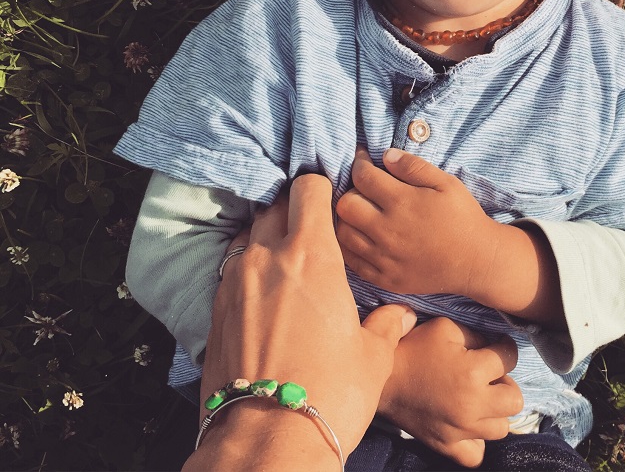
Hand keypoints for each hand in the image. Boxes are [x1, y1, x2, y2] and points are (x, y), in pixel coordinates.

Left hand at [188, 174, 416, 469]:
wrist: (268, 441)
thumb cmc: (330, 392)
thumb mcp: (372, 356)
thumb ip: (387, 324)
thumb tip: (402, 316)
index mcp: (312, 254)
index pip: (308, 188)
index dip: (321, 189)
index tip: (331, 203)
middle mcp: (268, 257)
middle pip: (275, 206)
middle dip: (293, 211)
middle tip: (313, 232)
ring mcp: (236, 281)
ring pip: (250, 236)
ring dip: (268, 240)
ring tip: (288, 264)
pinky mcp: (216, 308)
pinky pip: (233, 269)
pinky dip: (250, 271)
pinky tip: (267, 296)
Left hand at [335, 148, 499, 296]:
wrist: (478, 261)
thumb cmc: (463, 217)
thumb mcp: (446, 183)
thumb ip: (414, 166)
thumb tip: (386, 155)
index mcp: (403, 202)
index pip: (363, 177)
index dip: (359, 163)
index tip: (363, 160)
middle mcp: (388, 230)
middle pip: (345, 205)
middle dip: (350, 190)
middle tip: (363, 188)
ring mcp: (385, 257)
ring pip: (343, 234)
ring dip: (347, 218)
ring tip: (361, 212)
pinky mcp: (386, 278)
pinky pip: (352, 261)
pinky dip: (350, 246)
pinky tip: (362, 236)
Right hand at [379, 317, 523, 467]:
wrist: (383, 378)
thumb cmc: (414, 347)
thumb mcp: (446, 328)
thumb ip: (477, 335)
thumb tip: (495, 344)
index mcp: (473, 372)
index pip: (510, 358)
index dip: (504, 347)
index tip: (495, 345)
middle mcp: (473, 406)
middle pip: (514, 400)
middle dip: (505, 382)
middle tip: (488, 374)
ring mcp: (461, 431)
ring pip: (501, 428)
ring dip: (494, 411)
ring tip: (477, 397)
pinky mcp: (447, 446)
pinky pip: (477, 454)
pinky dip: (477, 439)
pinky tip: (467, 422)